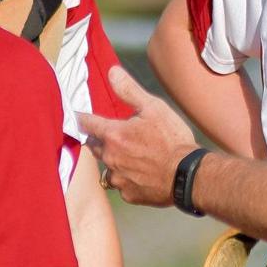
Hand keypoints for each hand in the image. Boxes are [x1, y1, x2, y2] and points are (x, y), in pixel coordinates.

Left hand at [78, 66, 197, 206]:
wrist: (188, 175)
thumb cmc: (172, 139)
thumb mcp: (154, 108)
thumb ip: (129, 90)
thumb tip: (112, 72)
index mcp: (113, 135)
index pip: (86, 123)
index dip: (82, 118)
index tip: (78, 116)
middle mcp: (109, 158)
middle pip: (94, 146)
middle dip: (100, 139)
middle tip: (113, 135)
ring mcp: (117, 178)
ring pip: (107, 166)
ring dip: (114, 160)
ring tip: (132, 156)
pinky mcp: (128, 194)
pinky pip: (121, 184)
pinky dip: (127, 178)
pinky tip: (142, 173)